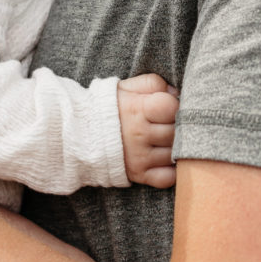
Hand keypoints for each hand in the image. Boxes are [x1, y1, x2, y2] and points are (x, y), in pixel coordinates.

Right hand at [116, 73, 178, 187]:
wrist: (83, 133)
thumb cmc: (111, 107)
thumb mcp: (128, 87)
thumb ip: (153, 84)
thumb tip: (176, 93)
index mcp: (137, 109)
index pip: (171, 107)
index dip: (174, 104)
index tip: (168, 105)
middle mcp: (139, 134)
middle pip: (176, 131)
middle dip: (177, 125)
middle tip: (169, 123)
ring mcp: (139, 157)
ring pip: (175, 153)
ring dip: (176, 147)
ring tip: (166, 139)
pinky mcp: (139, 174)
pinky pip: (168, 177)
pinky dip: (172, 170)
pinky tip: (166, 158)